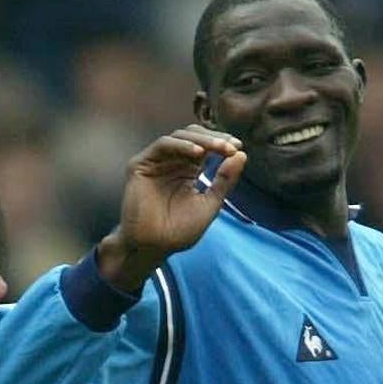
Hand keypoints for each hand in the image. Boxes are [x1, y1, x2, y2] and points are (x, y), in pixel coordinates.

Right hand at [99, 126, 246, 291]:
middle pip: (193, 136)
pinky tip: (198, 152)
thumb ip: (224, 181)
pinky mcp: (141, 164)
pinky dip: (181, 145)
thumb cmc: (179, 231)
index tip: (238, 147)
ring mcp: (156, 162)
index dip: (221, 143)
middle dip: (214, 138)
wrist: (155, 247)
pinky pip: (162, 145)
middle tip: (231, 146)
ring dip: (202, 139)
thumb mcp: (210, 204)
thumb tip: (241, 155)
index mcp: (187, 170)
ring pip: (179, 136)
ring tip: (220, 148)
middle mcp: (171, 162)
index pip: (205, 147)